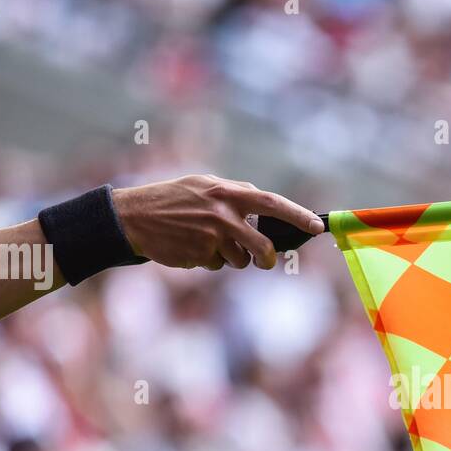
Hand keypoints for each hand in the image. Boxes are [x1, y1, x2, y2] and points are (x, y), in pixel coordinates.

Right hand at [112, 175, 322, 270]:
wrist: (133, 217)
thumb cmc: (171, 200)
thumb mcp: (203, 184)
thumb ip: (234, 193)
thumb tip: (265, 205)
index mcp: (227, 192)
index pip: (272, 204)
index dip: (298, 216)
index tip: (317, 226)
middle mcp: (223, 214)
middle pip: (262, 246)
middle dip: (266, 258)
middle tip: (262, 260)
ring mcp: (212, 237)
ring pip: (239, 260)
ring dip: (230, 258)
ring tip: (206, 242)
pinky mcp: (200, 256)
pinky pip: (217, 265)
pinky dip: (209, 261)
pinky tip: (191, 247)